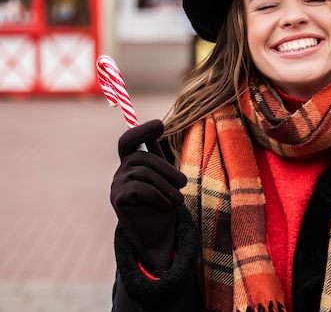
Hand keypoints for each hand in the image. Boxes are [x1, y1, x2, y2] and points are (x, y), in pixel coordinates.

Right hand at [110, 120, 186, 274]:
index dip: (142, 131)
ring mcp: (117, 184)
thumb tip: (161, 126)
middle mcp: (122, 171)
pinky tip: (166, 205)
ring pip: (143, 173)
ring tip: (178, 201)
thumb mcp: (167, 180)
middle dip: (167, 169)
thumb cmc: (164, 204)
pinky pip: (138, 188)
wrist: (157, 235)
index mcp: (134, 163)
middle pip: (141, 157)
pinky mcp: (117, 199)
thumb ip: (162, 158)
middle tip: (183, 184)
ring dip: (166, 187)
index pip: (129, 141)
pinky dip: (157, 196)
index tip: (160, 125)